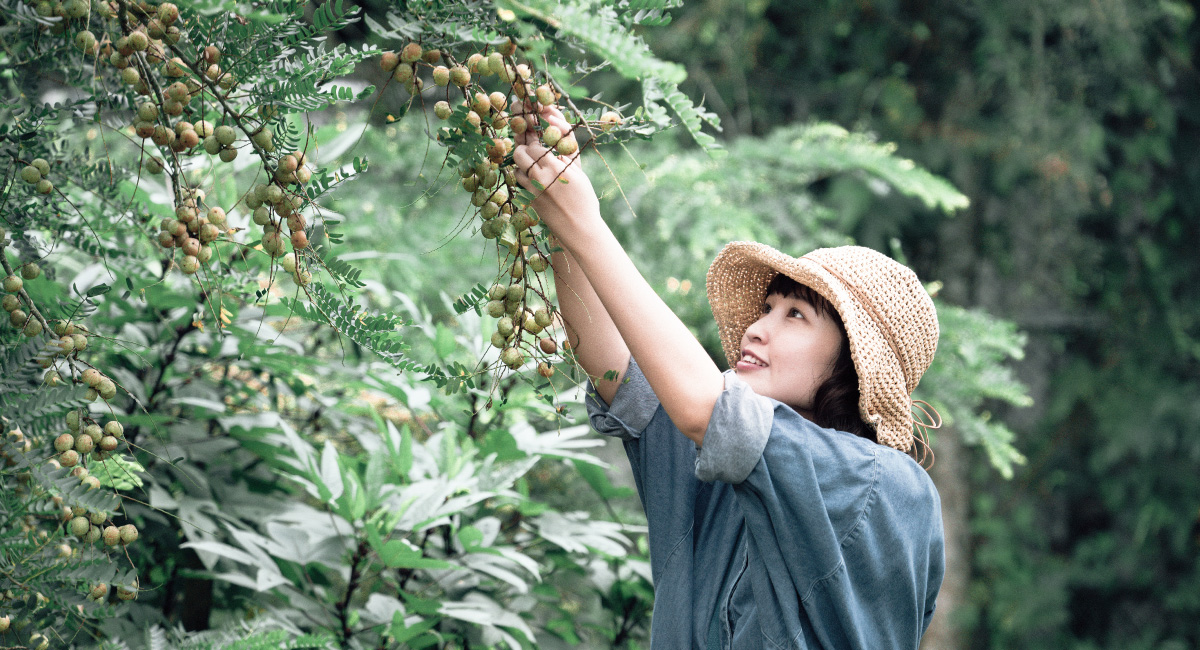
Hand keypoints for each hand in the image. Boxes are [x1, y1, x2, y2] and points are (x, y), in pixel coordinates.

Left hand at [512, 103, 599, 237]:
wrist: (580, 229)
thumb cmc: (585, 199)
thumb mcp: (579, 174)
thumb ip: (566, 156)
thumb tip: (555, 141)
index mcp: (556, 168)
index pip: (535, 145)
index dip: (535, 141)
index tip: (537, 140)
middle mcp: (541, 179)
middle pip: (520, 154)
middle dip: (523, 148)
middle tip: (529, 148)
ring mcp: (532, 191)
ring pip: (517, 168)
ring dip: (522, 164)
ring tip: (531, 164)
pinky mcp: (529, 202)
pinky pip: (520, 184)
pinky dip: (523, 178)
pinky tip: (532, 179)